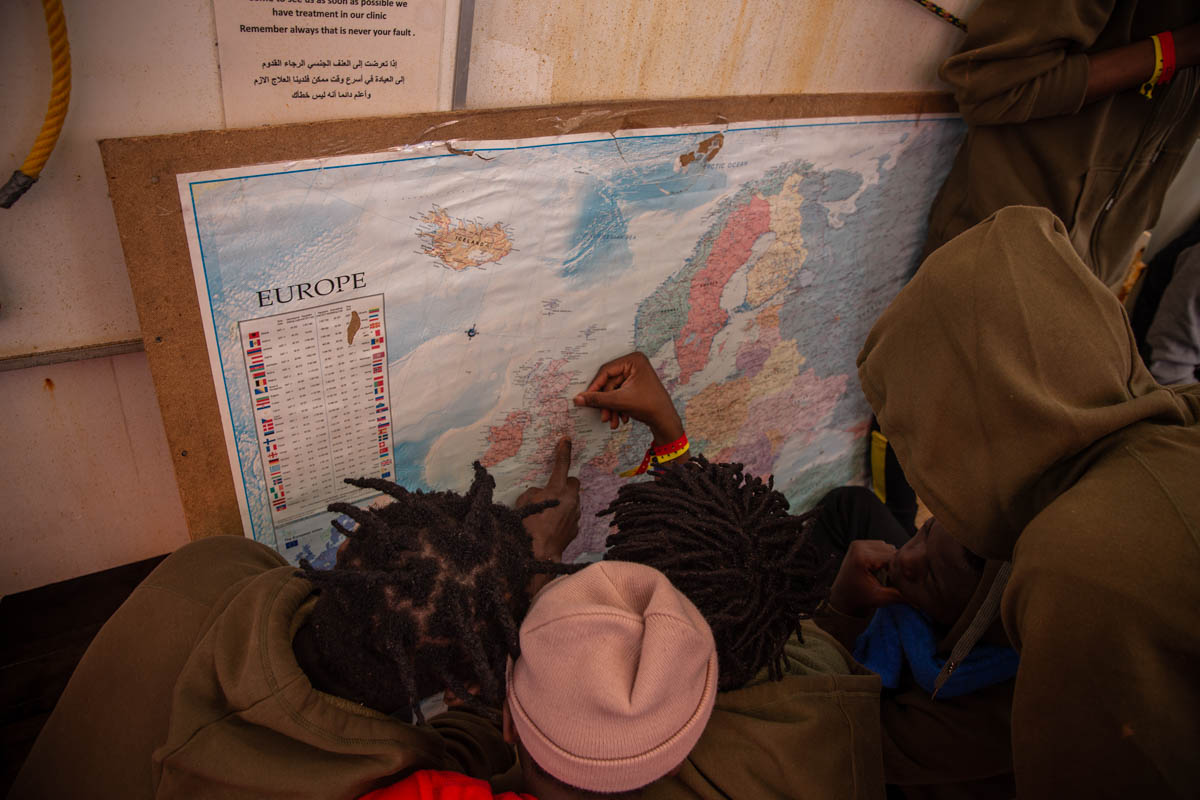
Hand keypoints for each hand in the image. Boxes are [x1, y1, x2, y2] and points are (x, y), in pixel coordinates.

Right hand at [515, 437, 580, 561]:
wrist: (539, 554)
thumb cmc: (528, 527)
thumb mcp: (524, 503)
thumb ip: (533, 493)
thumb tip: (540, 493)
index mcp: (557, 489)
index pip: (561, 465)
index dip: (563, 451)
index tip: (566, 440)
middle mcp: (570, 499)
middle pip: (573, 483)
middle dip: (565, 483)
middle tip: (552, 491)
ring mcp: (575, 514)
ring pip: (572, 501)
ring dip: (563, 502)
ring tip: (548, 513)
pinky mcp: (576, 528)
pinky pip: (571, 516)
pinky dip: (563, 517)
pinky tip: (552, 526)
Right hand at [573, 352, 682, 445]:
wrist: (665, 420)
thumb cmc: (648, 405)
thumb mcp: (619, 401)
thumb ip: (597, 399)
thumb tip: (577, 399)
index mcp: (633, 360)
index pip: (606, 371)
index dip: (595, 386)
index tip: (585, 398)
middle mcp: (634, 364)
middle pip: (610, 383)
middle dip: (606, 403)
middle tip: (603, 417)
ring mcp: (635, 374)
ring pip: (614, 391)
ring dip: (612, 407)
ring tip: (613, 422)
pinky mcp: (635, 384)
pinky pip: (620, 393)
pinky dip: (618, 407)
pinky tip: (621, 418)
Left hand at [829, 540, 903, 616]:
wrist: (842, 598)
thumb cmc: (860, 599)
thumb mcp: (881, 598)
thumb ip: (900, 595)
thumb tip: (921, 598)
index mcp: (862, 556)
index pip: (892, 557)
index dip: (901, 569)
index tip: (903, 580)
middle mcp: (859, 546)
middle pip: (891, 550)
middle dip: (895, 564)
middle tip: (893, 579)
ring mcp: (858, 543)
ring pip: (888, 547)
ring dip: (890, 560)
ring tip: (886, 575)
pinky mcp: (859, 544)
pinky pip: (881, 547)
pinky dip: (885, 556)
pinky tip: (882, 569)